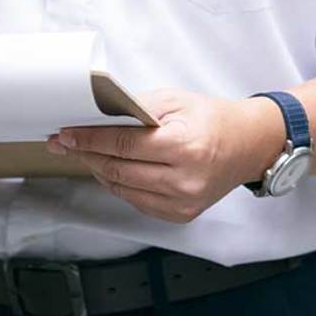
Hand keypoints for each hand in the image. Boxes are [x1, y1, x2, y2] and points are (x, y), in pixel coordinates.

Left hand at [47, 90, 284, 223]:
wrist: (249, 145)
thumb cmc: (213, 119)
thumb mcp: (175, 101)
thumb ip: (135, 109)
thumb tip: (96, 117)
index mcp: (184, 147)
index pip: (122, 145)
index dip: (89, 139)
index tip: (66, 134)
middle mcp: (184, 180)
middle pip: (117, 170)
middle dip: (86, 154)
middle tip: (65, 143)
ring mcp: (182, 202)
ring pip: (122, 189)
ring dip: (98, 170)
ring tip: (85, 153)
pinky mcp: (180, 214)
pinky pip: (136, 201)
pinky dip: (119, 184)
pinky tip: (110, 168)